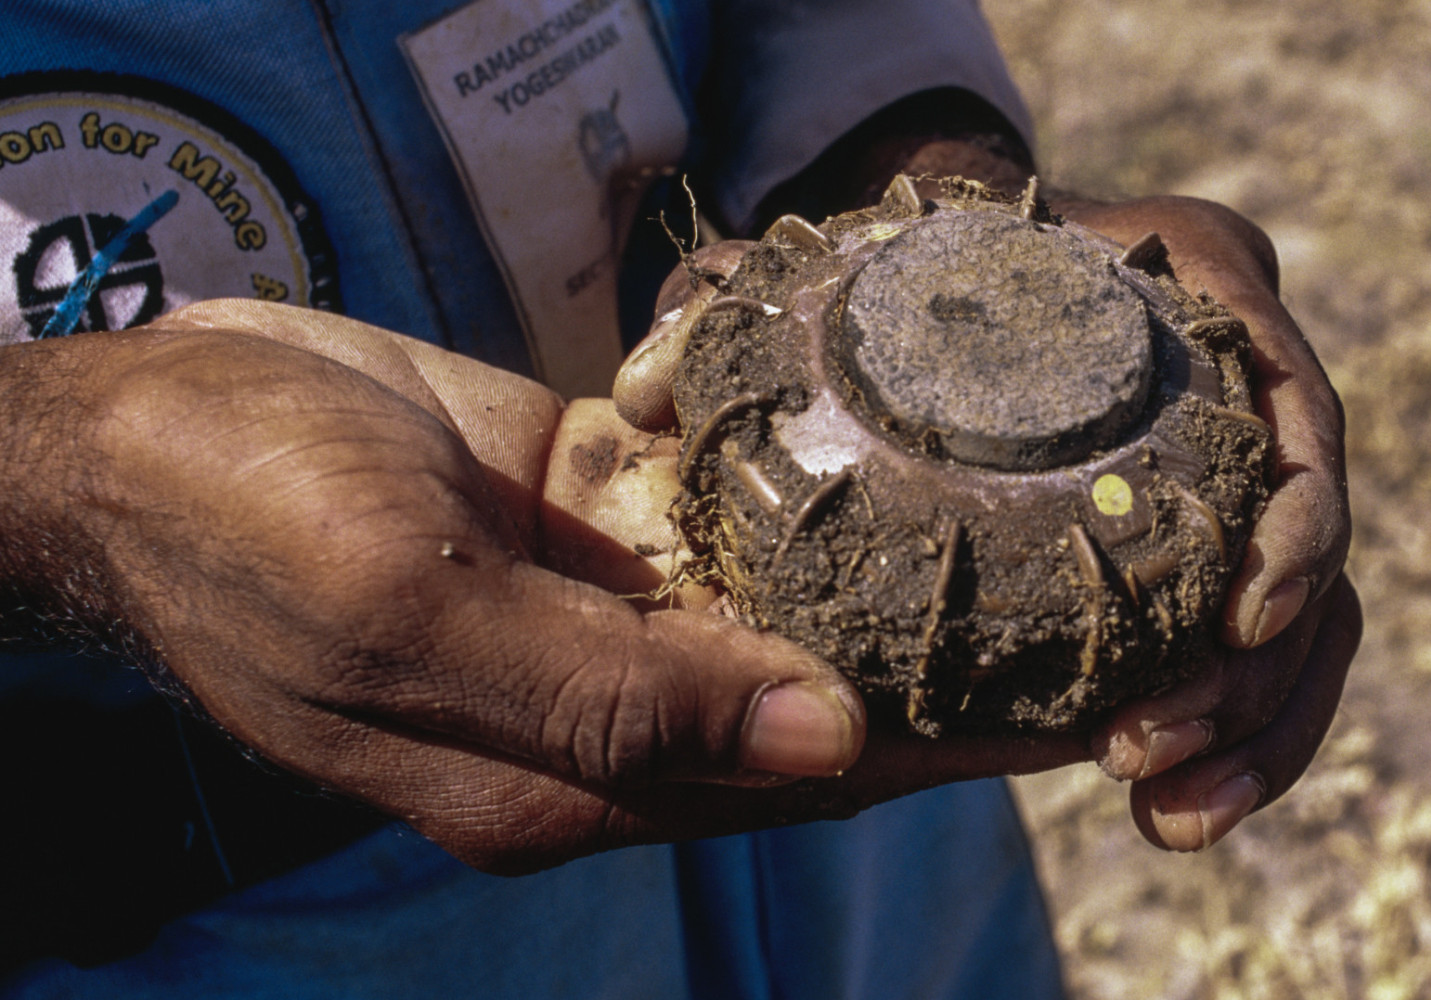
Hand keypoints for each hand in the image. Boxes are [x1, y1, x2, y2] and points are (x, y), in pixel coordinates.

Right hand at [0, 301, 1082, 873]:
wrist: (133, 424)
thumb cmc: (244, 521)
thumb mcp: (409, 612)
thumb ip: (612, 696)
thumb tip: (829, 750)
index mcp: (566, 776)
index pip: (813, 779)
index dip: (959, 749)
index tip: (1097, 712)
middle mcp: (600, 707)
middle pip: (826, 698)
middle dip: (966, 663)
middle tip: (1115, 614)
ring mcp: (594, 606)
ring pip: (790, 599)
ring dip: (910, 569)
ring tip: (1049, 525)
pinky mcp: (581, 510)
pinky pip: (722, 503)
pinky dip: (809, 473)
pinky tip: (909, 437)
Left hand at [618, 197, 1361, 851]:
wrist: (958, 288)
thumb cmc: (897, 273)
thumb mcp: (826, 269)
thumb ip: (740, 306)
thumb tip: (645, 392)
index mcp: (1191, 282)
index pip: (1291, 395)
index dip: (1296, 517)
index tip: (1244, 611)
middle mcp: (1244, 378)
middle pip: (1313, 540)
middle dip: (1258, 672)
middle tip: (1144, 751)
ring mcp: (1245, 477)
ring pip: (1309, 619)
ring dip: (1260, 729)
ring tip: (1171, 814)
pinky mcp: (1218, 556)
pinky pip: (1264, 655)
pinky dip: (1241, 740)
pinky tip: (1172, 812)